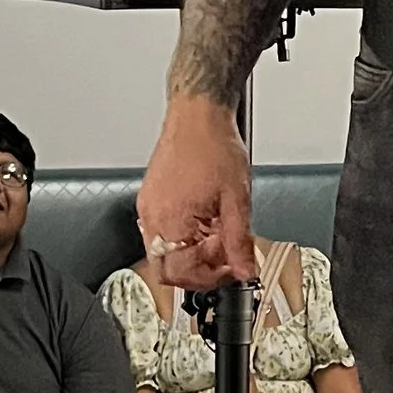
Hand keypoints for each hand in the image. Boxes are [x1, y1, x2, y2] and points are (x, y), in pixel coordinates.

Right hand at [137, 95, 253, 287]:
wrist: (198, 114)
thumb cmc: (213, 145)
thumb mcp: (236, 199)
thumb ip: (239, 241)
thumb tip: (244, 270)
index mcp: (171, 221)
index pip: (181, 274)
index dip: (208, 278)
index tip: (230, 270)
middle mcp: (152, 218)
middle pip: (167, 269)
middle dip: (198, 270)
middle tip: (224, 258)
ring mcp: (148, 208)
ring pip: (164, 252)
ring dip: (192, 253)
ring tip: (217, 233)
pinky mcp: (150, 199)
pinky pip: (161, 232)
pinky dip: (183, 236)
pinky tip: (204, 221)